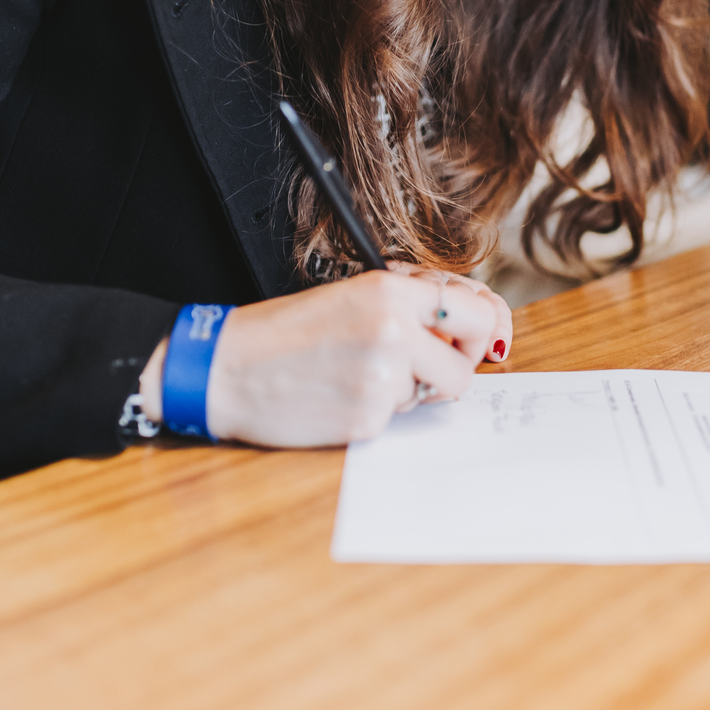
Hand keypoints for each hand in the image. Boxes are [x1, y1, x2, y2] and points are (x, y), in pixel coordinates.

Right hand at [140, 271, 512, 448]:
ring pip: (434, 394)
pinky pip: (397, 419)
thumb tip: (472, 329)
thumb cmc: (285, 333)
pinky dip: (377, 413)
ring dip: (411, 392)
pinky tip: (340, 397)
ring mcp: (383, 376)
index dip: (482, 331)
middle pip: (467, 362)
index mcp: (389, 291)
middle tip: (426, 368)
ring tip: (360, 375)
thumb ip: (410, 308)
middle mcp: (393, 329)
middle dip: (455, 369)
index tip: (478, 343)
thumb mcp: (351, 297)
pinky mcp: (368, 416)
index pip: (475, 310)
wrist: (228, 368)